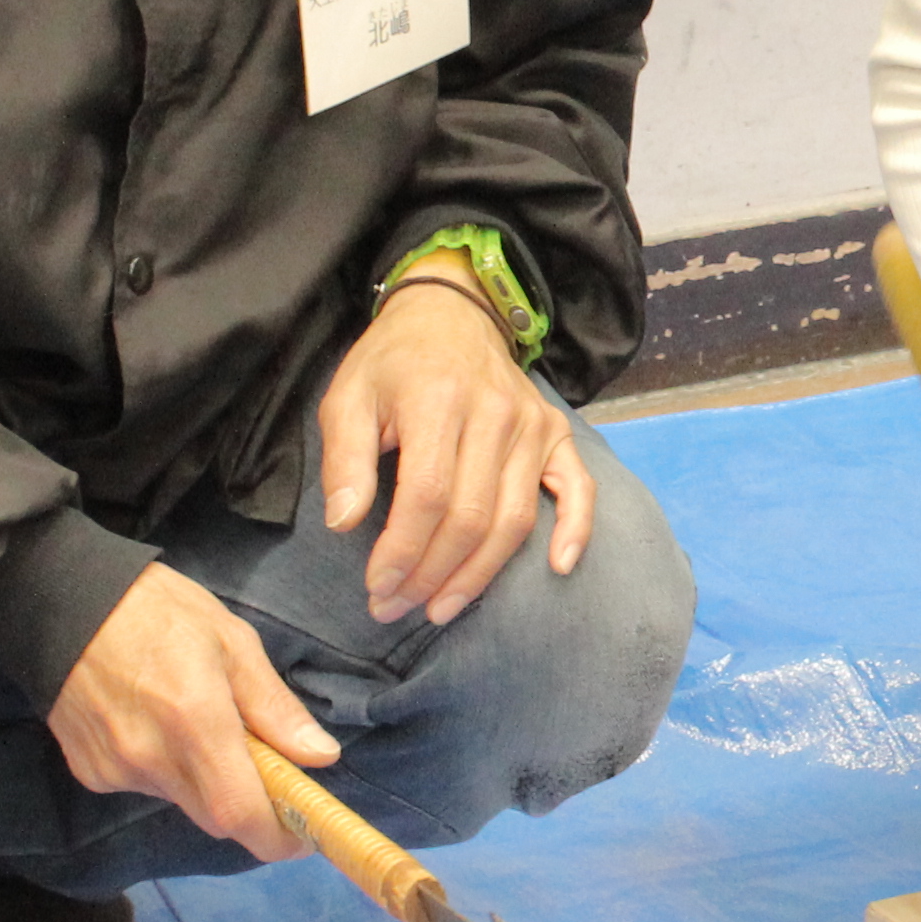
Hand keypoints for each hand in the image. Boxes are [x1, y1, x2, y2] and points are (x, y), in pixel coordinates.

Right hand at [47, 567, 324, 853]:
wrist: (62, 602)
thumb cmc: (159, 611)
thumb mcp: (232, 641)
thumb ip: (274, 707)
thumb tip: (321, 756)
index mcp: (195, 721)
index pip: (239, 813)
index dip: (276, 836)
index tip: (303, 836)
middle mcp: (152, 758)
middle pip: (215, 817)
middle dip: (248, 807)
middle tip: (267, 773)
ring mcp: (115, 769)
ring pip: (181, 801)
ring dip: (204, 781)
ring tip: (197, 725)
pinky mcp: (89, 772)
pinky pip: (144, 787)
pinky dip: (165, 770)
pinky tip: (154, 725)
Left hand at [319, 276, 591, 623]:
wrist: (450, 313)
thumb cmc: (392, 363)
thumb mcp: (348, 397)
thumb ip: (344, 460)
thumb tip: (343, 524)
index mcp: (438, 400)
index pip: (426, 496)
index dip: (402, 552)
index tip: (377, 587)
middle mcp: (494, 413)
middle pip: (471, 517)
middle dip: (431, 575)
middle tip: (395, 608)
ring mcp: (532, 424)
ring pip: (515, 519)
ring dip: (479, 574)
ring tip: (442, 607)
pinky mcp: (555, 433)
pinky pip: (577, 488)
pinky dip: (575, 530)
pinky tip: (559, 568)